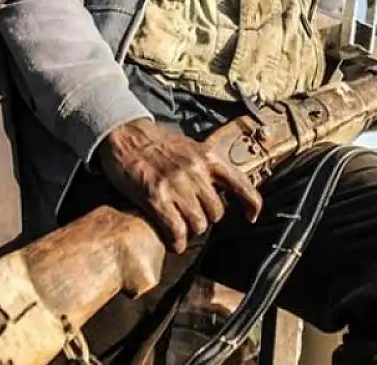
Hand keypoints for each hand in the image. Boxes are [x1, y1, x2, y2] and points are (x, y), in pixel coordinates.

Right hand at [98, 119, 262, 253]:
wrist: (125, 135)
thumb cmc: (156, 144)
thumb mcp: (190, 148)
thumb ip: (207, 168)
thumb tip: (222, 191)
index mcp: (208, 157)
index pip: (241, 184)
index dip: (251, 204)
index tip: (250, 217)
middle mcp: (196, 171)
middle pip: (217, 212)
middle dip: (207, 219)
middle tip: (194, 218)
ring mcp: (176, 184)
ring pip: (199, 224)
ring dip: (191, 231)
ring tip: (181, 228)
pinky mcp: (156, 196)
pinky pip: (176, 229)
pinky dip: (177, 242)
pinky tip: (174, 242)